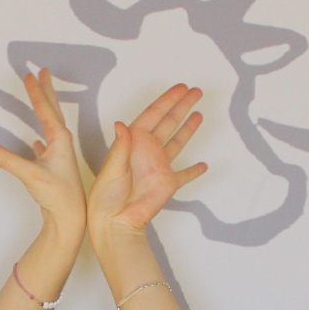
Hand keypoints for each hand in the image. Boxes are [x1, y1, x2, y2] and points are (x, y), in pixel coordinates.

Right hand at [0, 69, 86, 232]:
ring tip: (41, 97)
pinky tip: (37, 142)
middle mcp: (62, 145)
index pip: (45, 109)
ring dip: (45, 110)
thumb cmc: (57, 196)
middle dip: (46, 91)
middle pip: (53, 111)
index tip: (30, 74)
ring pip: (51, 126)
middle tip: (43, 72)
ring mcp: (59, 156)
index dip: (36, 91)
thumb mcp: (29, 175)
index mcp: (59, 140)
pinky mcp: (55, 169)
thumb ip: (6, 160)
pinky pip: (47, 147)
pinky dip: (41, 139)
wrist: (70, 218)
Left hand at [87, 84, 205, 236]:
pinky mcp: (168, 184)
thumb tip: (121, 125)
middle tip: (196, 91)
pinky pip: (184, 175)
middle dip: (182, 106)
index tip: (181, 88)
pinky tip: (203, 165)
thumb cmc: (106, 196)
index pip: (154, 115)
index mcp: (134, 142)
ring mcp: (159, 166)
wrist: (115, 221)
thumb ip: (120, 147)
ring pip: (178, 142)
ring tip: (199, 115)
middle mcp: (148, 151)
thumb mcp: (111, 168)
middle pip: (169, 122)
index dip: (168, 100)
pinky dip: (194, 171)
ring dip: (188, 128)